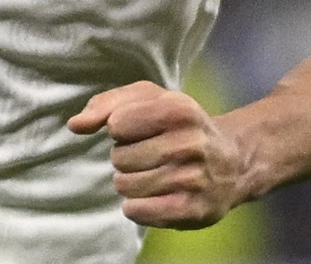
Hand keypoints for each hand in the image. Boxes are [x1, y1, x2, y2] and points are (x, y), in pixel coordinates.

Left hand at [68, 81, 250, 228]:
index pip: (116, 124)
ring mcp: (193, 179)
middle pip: (119, 157)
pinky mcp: (193, 211)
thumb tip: (75, 125)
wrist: (234, 162)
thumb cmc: (180, 125)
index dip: (122, 128)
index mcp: (178, 110)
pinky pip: (137, 211)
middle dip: (127, 157)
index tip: (143, 130)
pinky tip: (155, 196)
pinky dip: (137, 206)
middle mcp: (189, 144)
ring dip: (132, 181)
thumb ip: (106, 104)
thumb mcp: (149, 99)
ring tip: (156, 174)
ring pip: (124, 185)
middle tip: (153, 155)